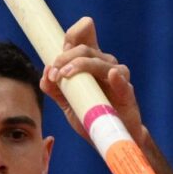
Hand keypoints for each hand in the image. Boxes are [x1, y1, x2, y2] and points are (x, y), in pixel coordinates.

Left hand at [42, 17, 145, 142]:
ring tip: (65, 75)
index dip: (71, 36)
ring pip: (99, 62)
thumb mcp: (67, 102)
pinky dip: (116, 78)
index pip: (82, 37)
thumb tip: (46, 75)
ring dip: (81, 65)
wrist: (108, 137)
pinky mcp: (127, 93)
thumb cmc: (90, 115)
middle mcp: (104, 64)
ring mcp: (117, 76)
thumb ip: (54, 88)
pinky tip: (111, 76)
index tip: (56, 53)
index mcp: (89, 61)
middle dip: (65, 58)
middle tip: (54, 73)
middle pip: (85, 49)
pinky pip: (122, 82)